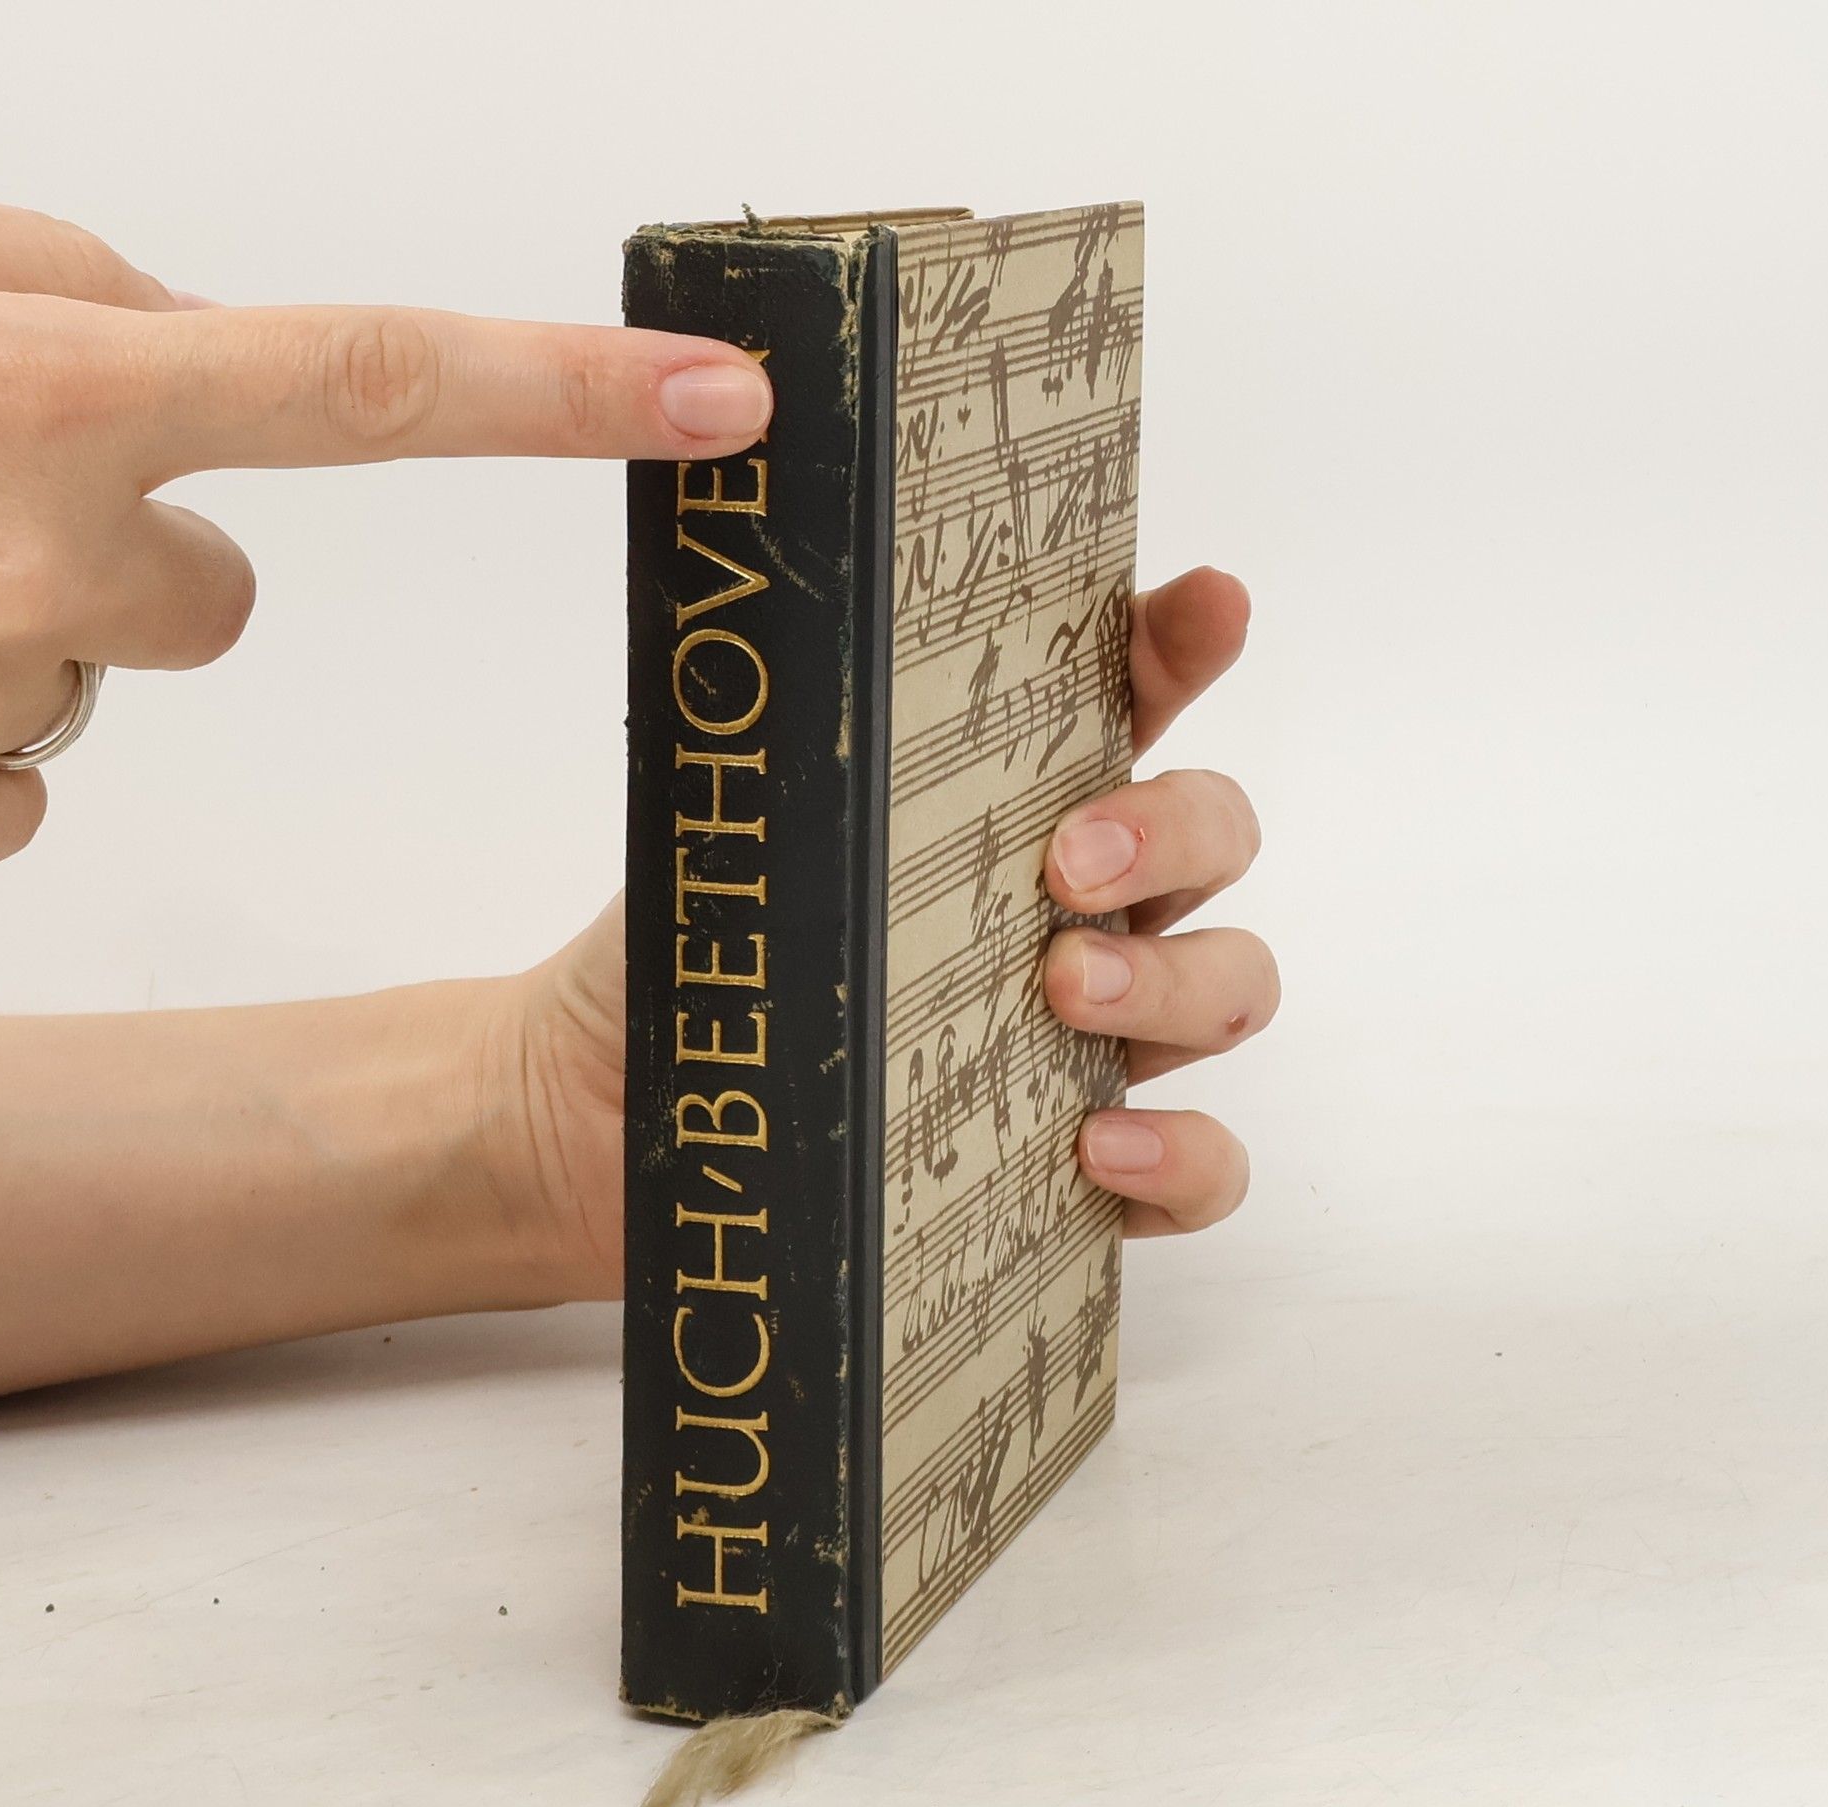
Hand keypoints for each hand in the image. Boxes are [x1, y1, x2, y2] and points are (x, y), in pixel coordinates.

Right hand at [0, 187, 772, 882]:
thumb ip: (61, 294)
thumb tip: (194, 355)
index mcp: (31, 388)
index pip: (376, 380)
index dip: (569, 391)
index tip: (723, 400)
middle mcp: (28, 568)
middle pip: (217, 596)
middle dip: (121, 550)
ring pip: (93, 678)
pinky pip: (3, 773)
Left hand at [491, 565, 1275, 1298]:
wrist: (600, 1145)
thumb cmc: (676, 988)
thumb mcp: (712, 865)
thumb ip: (781, 780)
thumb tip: (804, 678)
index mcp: (990, 824)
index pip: (1116, 709)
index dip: (1178, 648)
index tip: (1208, 605)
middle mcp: (1064, 923)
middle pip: (1212, 841)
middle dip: (1174, 830)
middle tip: (1068, 865)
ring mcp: (1082, 1051)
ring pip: (1227, 989)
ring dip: (1174, 981)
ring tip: (1063, 992)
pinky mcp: (1073, 1180)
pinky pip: (1202, 1170)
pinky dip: (1179, 1154)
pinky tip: (1096, 1147)